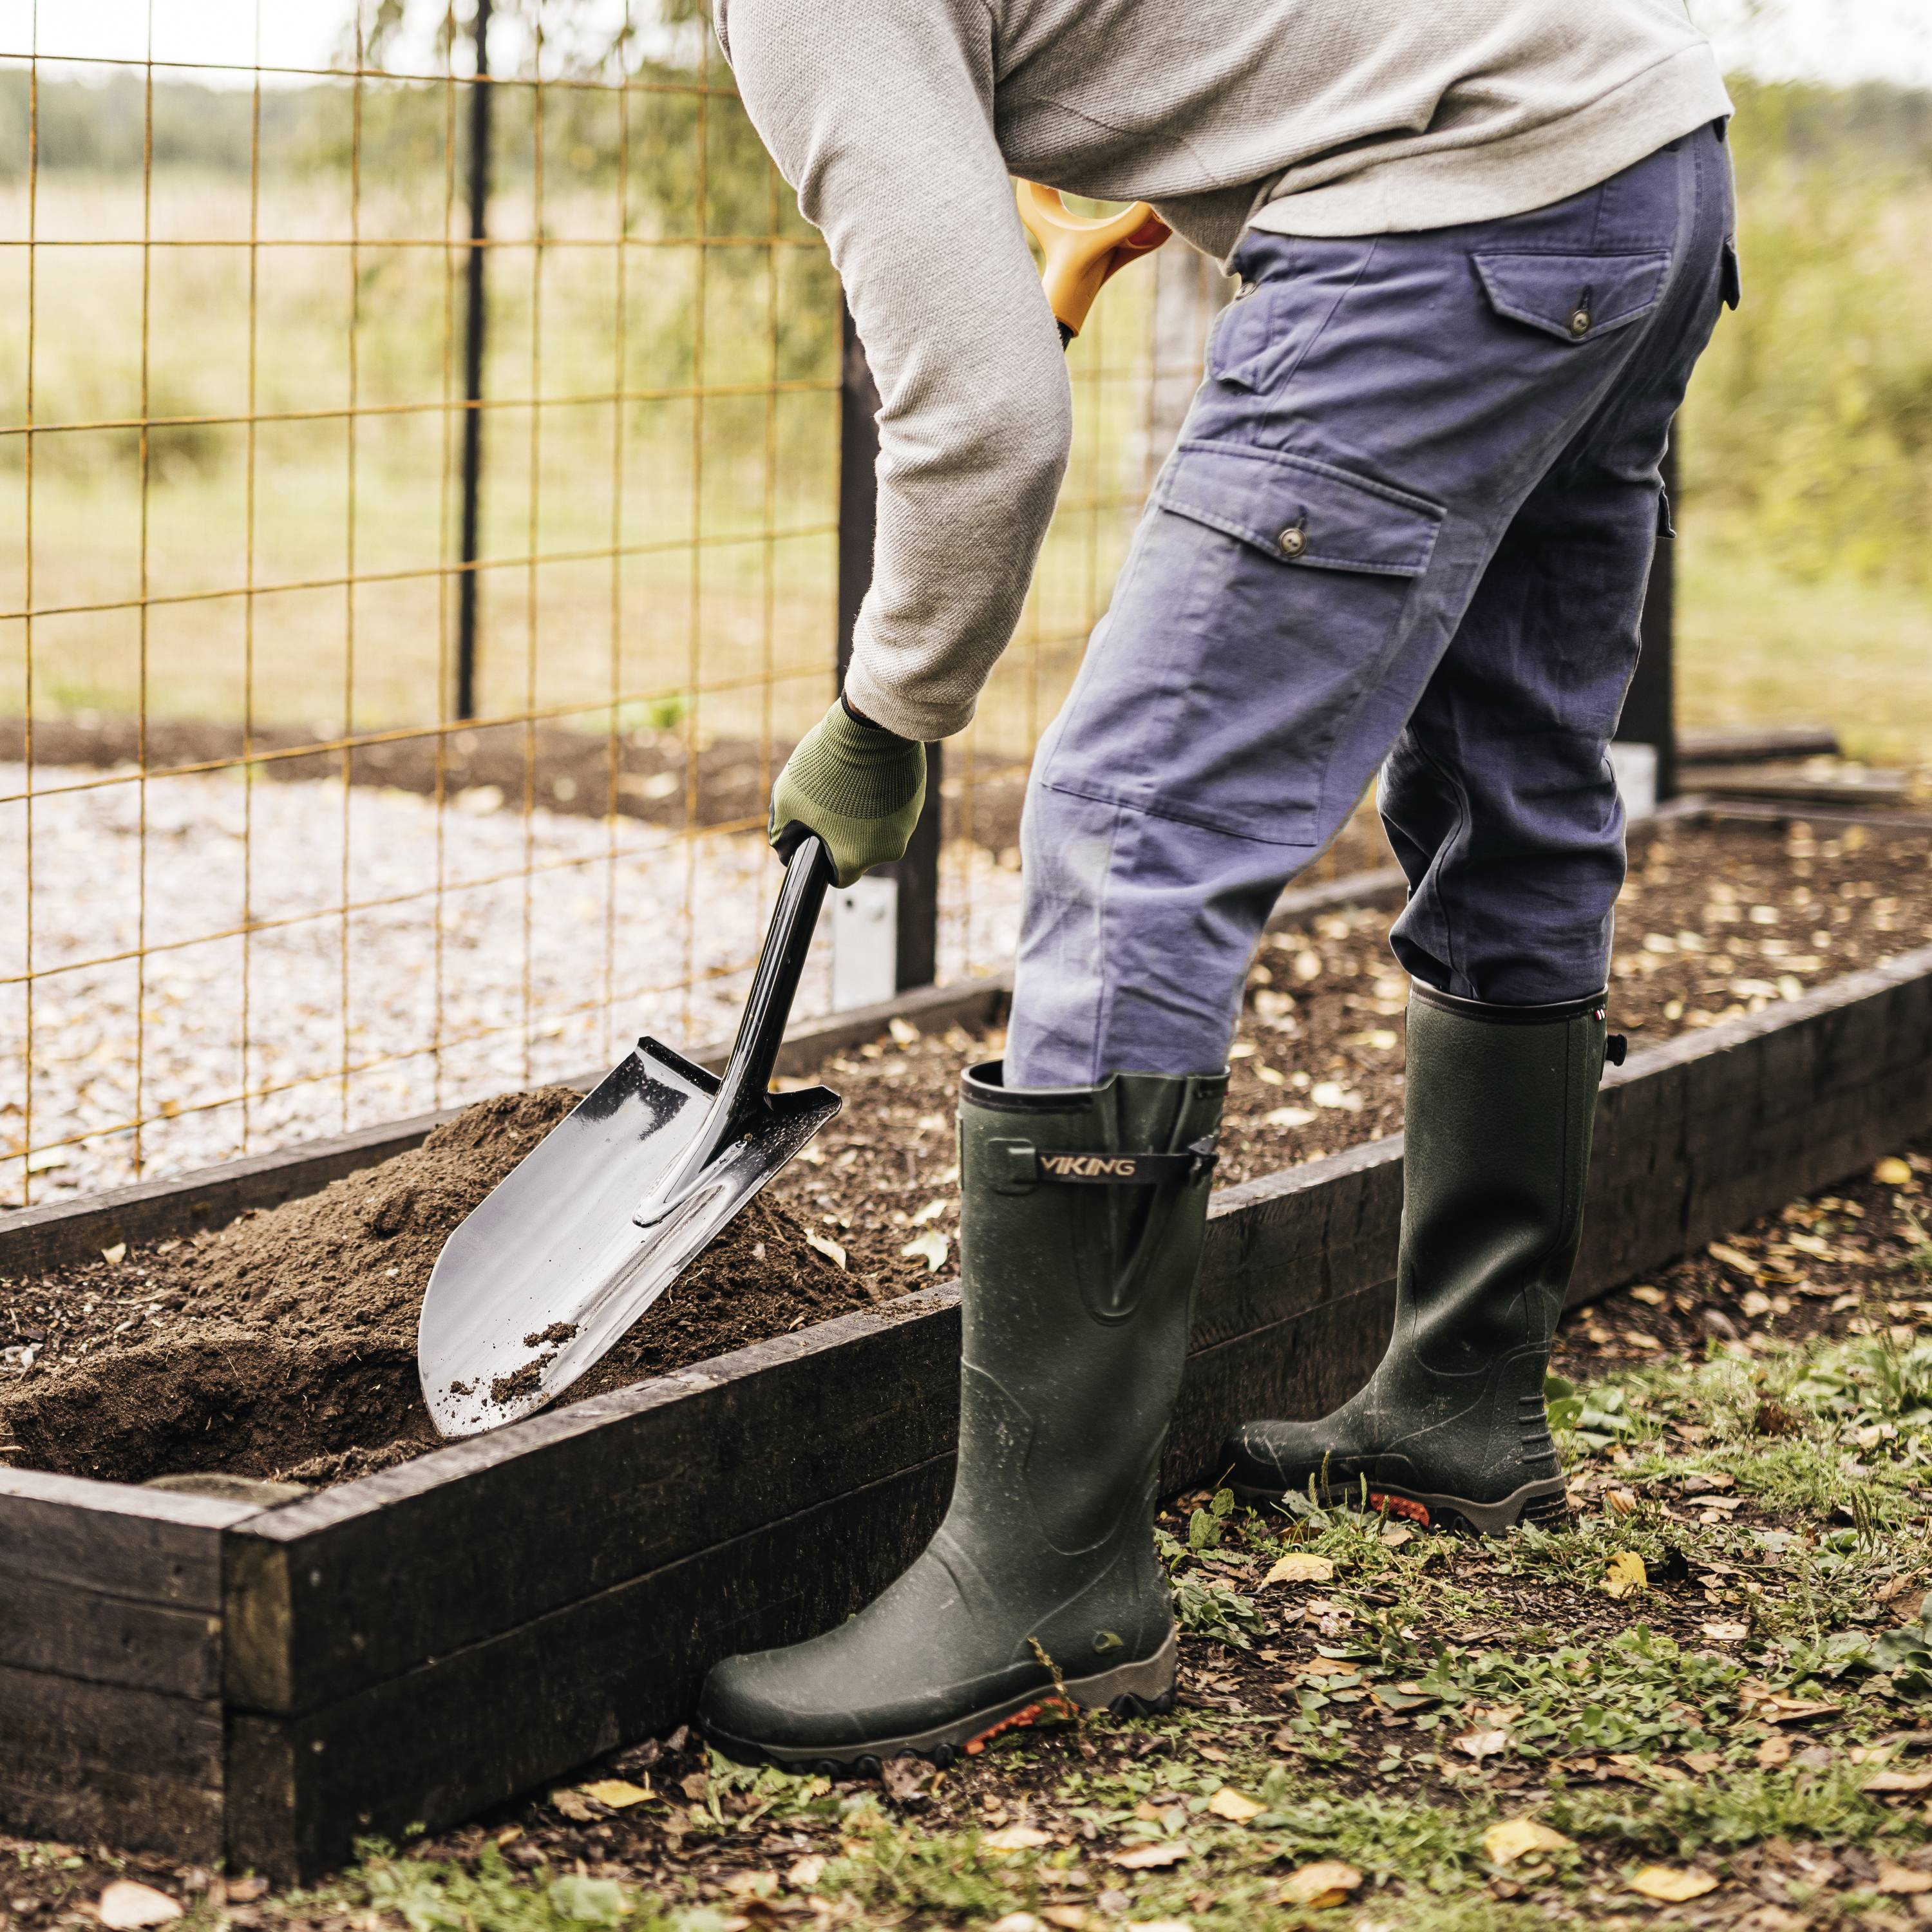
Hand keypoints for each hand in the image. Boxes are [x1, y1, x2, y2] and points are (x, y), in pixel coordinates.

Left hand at [769, 695, 925, 888]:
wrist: (872, 725)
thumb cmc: (827, 766)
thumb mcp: (786, 800)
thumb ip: (782, 834)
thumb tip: (787, 849)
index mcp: (855, 857)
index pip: (839, 877)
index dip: (826, 859)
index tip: (819, 837)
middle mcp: (887, 850)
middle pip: (860, 852)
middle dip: (844, 832)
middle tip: (831, 801)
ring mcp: (906, 825)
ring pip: (878, 829)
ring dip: (863, 813)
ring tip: (850, 783)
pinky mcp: (916, 801)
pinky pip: (893, 809)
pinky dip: (880, 796)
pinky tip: (869, 774)